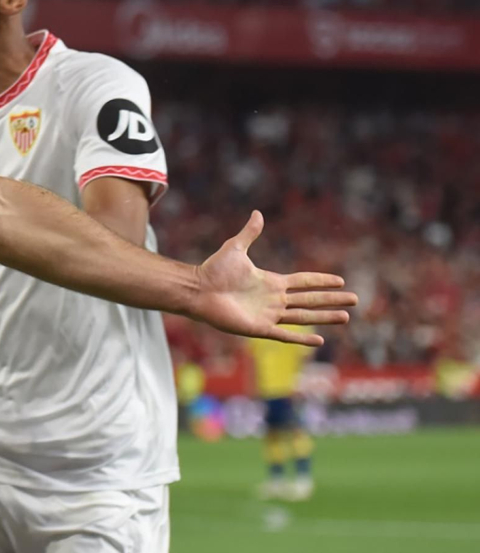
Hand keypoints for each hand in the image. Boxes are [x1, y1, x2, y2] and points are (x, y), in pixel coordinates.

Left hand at [189, 212, 355, 344]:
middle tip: (355, 300)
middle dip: (332, 299)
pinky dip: (301, 338)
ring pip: (304, 317)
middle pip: (310, 300)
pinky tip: (319, 340)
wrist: (198, 289)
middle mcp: (274, 299)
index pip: (304, 282)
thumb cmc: (214, 270)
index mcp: (271, 282)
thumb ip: (249, 233)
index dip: (322, 281)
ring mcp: (268, 314)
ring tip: (346, 317)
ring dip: (325, 317)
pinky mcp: (259, 328)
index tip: (341, 281)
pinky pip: (285, 335)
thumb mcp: (235, 247)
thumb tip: (257, 213)